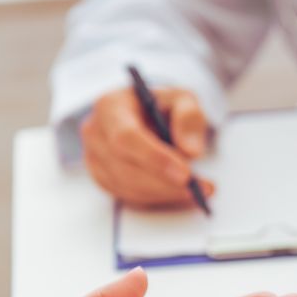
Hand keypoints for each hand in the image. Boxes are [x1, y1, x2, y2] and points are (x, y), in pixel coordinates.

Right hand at [81, 86, 215, 207]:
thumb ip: (189, 117)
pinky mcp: (103, 178)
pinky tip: (182, 192)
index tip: (185, 174)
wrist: (144, 114)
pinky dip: (159, 198)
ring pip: (129, 187)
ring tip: (200, 190)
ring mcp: (95, 159)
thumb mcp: (182, 99)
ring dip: (167, 193)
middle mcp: (96, 133)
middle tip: (202, 188)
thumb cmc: (160, 105)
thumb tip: (190, 151)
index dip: (155, 158)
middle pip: (126, 168)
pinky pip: (130, 196)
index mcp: (110, 107)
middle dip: (166, 183)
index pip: (126, 137)